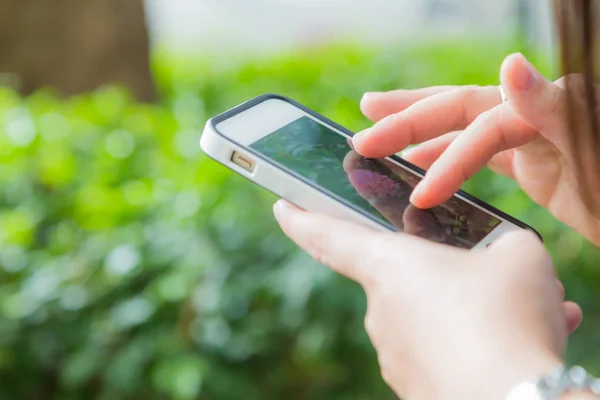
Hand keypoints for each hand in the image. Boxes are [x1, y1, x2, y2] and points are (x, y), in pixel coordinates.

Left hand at [273, 200, 581, 399]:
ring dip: (467, 314)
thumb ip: (503, 244)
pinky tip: (511, 347)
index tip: (281, 206)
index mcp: (388, 265)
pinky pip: (441, 354)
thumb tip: (501, 255)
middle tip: (486, 278)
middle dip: (441, 278)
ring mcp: (394, 355)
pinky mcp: (415, 387)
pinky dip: (472, 346)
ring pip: (431, 320)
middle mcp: (381, 310)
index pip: (328, 235)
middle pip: (401, 281)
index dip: (301, 218)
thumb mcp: (517, 256)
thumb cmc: (506, 315)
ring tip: (516, 317)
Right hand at [355, 53, 599, 245]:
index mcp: (552, 107)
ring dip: (420, 132)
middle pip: (461, 106)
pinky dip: (447, 157)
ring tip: (379, 138)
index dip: (449, 158)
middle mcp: (537, 113)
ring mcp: (532, 136)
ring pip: (464, 126)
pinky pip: (479, 151)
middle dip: (410, 117)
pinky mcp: (532, 158)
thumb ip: (558, 109)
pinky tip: (422, 167)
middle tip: (364, 126)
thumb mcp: (598, 157)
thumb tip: (509, 67)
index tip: (421, 198)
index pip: (483, 124)